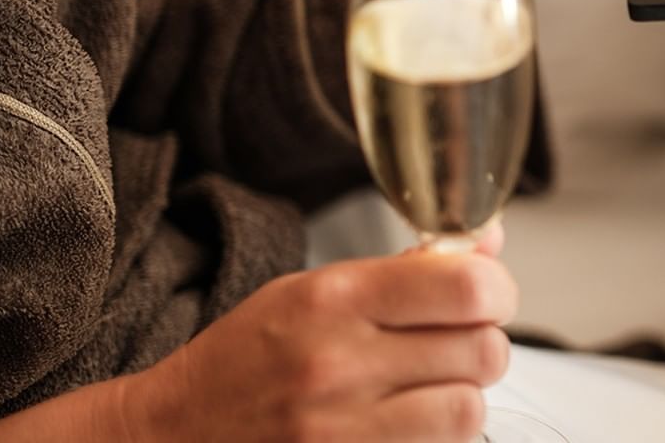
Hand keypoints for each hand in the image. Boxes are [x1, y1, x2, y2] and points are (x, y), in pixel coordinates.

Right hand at [122, 250, 517, 442]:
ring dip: (462, 397)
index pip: (469, 288)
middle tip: (453, 344)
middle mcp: (339, 363)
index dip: (496, 290)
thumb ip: (412, 269)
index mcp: (334, 298)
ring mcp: (341, 430)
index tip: (486, 294)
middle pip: (483, 350)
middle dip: (481, 344)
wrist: (168, 437)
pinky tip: (405, 422)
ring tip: (427, 388)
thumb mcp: (318, 289)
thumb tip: (492, 241)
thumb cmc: (249, 357)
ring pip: (470, 410)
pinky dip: (437, 436)